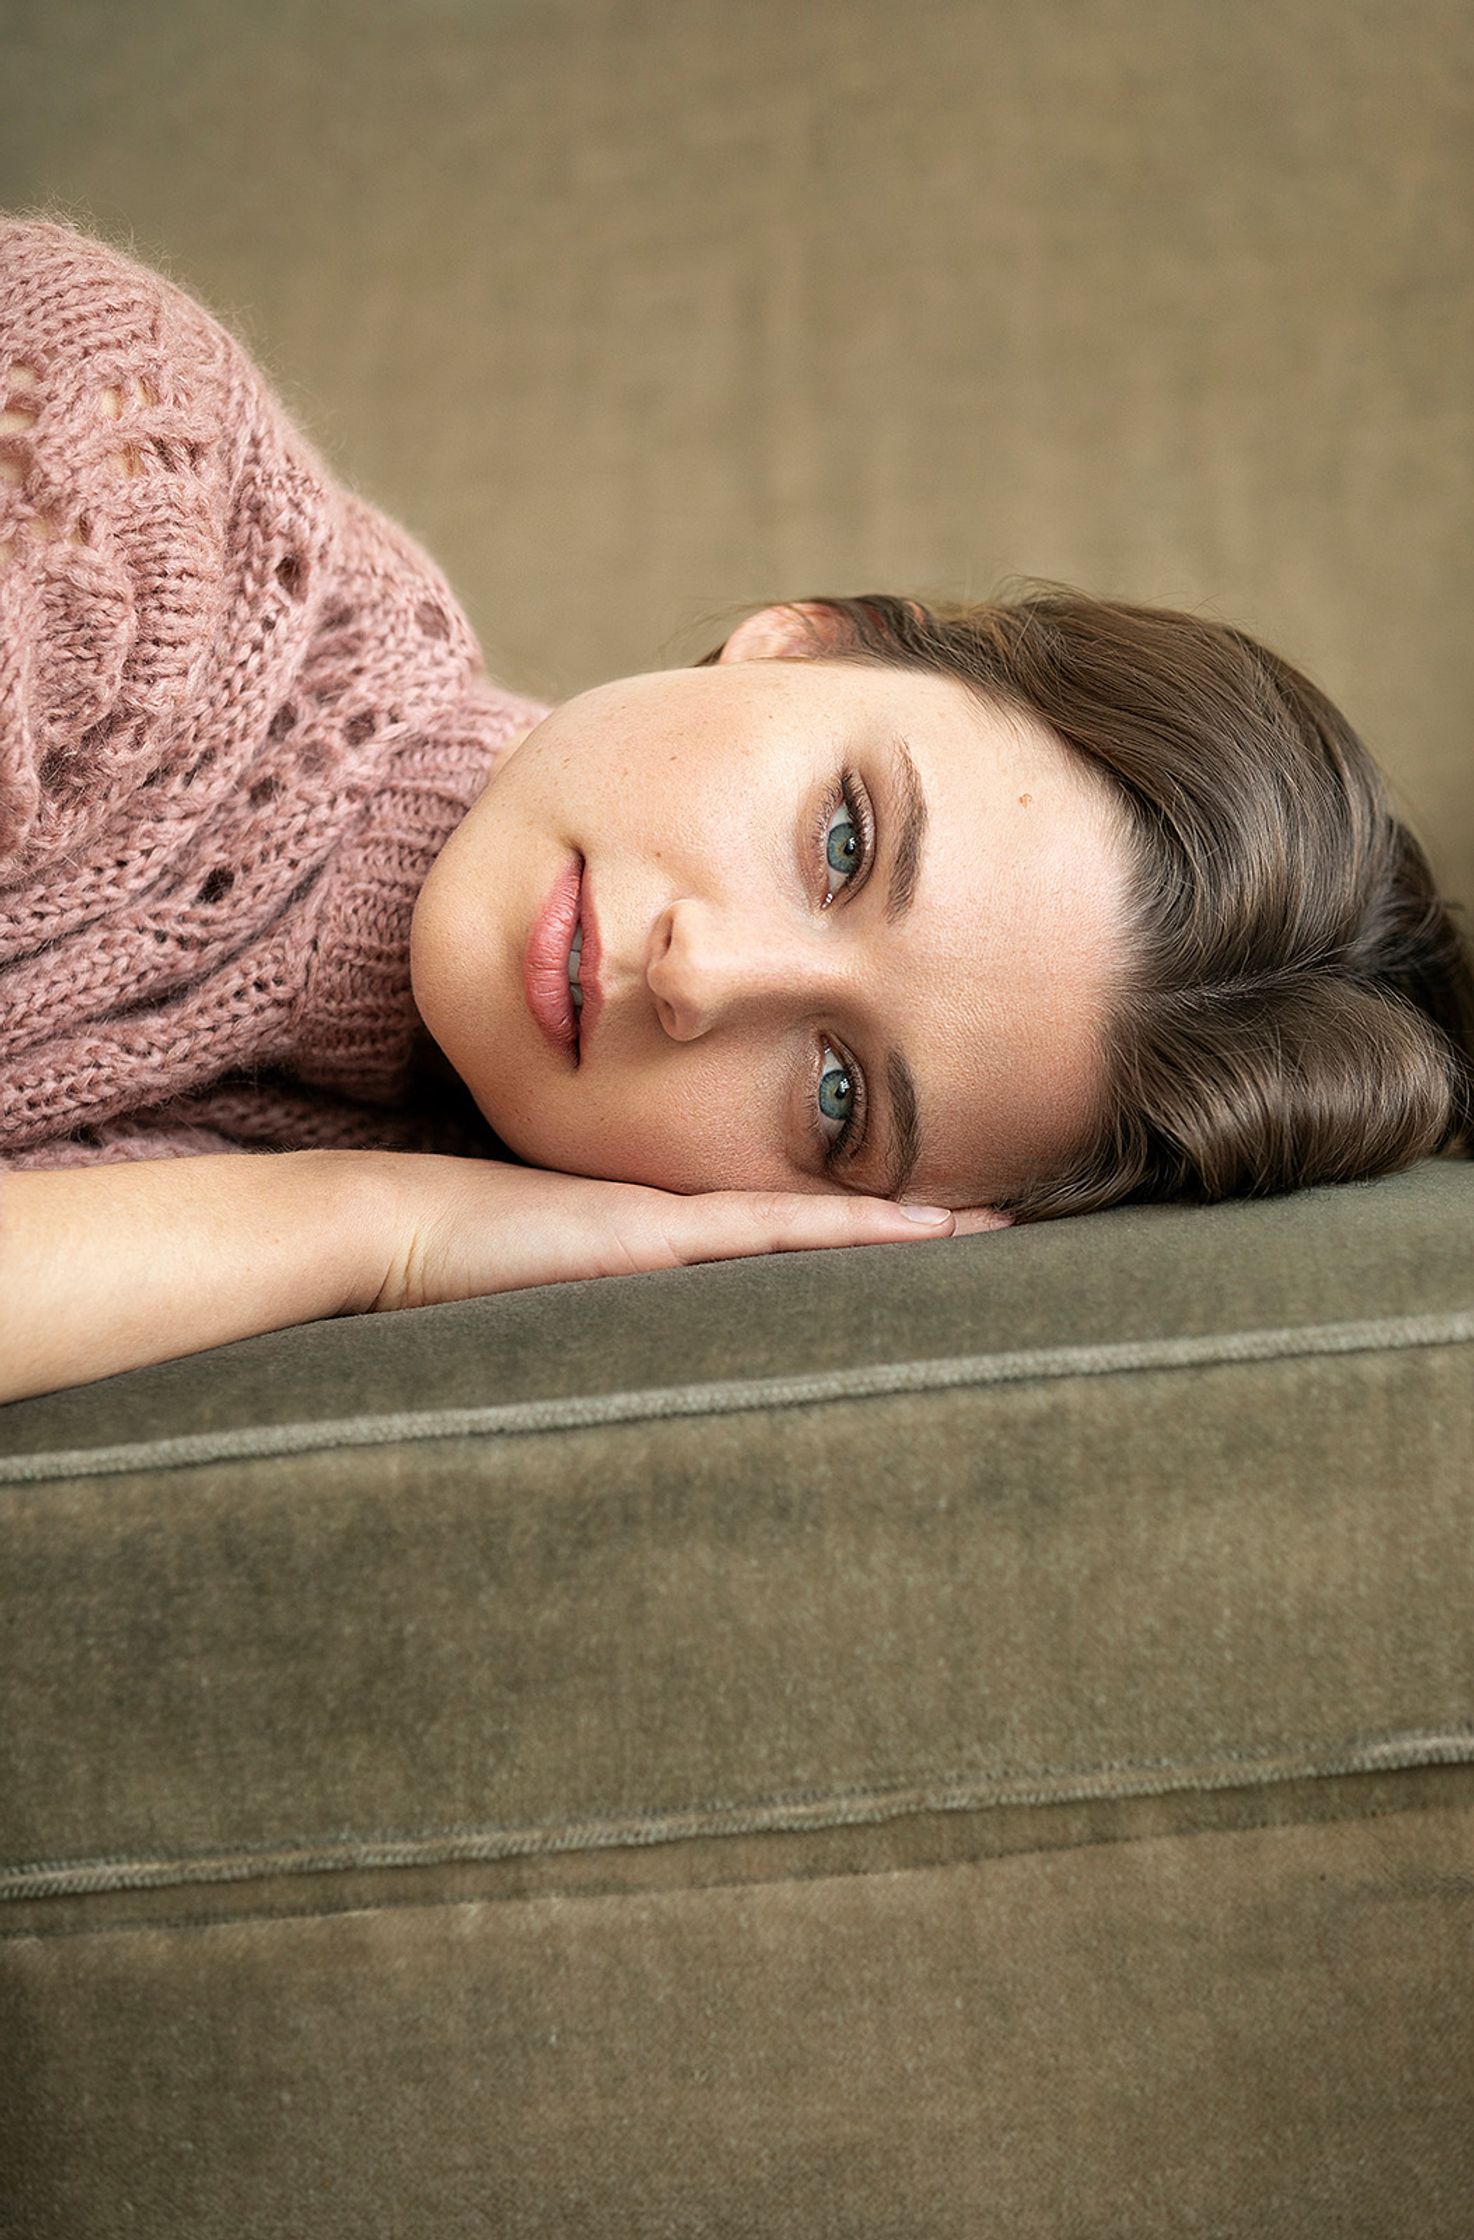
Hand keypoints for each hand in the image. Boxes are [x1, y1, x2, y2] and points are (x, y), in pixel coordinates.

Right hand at [361, 1155, 1011, 1314]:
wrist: (385, 1231)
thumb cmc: (444, 1286)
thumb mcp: (539, 1327)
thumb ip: (596, 1345)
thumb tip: (637, 1412)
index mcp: (663, 1249)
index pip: (791, 1245)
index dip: (870, 1241)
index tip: (947, 1238)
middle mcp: (685, 1231)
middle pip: (823, 1232)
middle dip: (916, 1229)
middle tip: (1012, 1226)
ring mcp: (675, 1227)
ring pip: (819, 1227)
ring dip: (908, 1229)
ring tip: (996, 1223)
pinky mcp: (658, 1235)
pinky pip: (778, 1232)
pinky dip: (856, 1231)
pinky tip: (925, 1230)